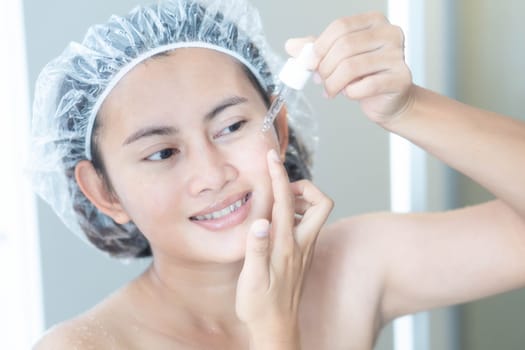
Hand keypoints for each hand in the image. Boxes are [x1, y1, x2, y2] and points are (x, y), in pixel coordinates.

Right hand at [235, 149, 332, 348]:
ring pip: (316, 213)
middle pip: (320, 203)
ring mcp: (304, 250)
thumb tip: (260, 221)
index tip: (271, 157)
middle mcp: (301, 245)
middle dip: (304, 187)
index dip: (279, 176)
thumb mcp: (251, 280)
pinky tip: (276, 222)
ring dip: (300, 200)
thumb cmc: (260, 307)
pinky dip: (295, 214)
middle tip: (281, 188)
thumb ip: (255, 250)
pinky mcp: (302, 255)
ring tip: (276, 203)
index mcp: (286, 246)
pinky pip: (306, 224)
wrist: (276, 329)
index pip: (285, 202)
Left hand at [286, 12, 413, 124]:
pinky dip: (350, 93)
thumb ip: (316, 50)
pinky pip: (364, 86)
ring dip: (333, 83)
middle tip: (320, 80)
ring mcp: (398, 56)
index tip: (310, 63)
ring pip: (351, 67)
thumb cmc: (365, 76)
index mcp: (374, 22)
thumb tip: (291, 46)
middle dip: (325, 67)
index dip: (320, 46)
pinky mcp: (401, 78)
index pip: (340, 26)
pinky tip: (350, 94)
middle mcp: (390, 33)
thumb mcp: (338, 58)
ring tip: (331, 89)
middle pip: (344, 46)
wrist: (389, 100)